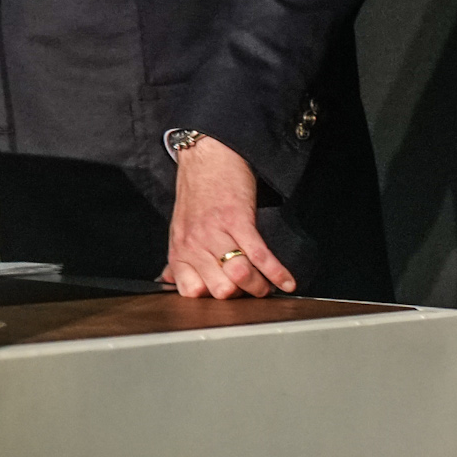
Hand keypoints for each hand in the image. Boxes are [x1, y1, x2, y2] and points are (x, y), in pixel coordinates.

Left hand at [163, 134, 296, 298]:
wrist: (207, 157)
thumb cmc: (196, 195)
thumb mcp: (179, 230)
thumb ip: (177, 260)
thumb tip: (169, 283)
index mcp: (179, 250)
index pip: (192, 293)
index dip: (212, 300)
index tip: (227, 297)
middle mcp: (194, 244)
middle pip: (219, 291)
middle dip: (240, 295)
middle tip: (251, 290)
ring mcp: (214, 232)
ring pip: (238, 276)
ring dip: (259, 286)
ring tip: (268, 286)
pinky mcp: (237, 219)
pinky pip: (258, 255)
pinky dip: (276, 272)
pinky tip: (287, 281)